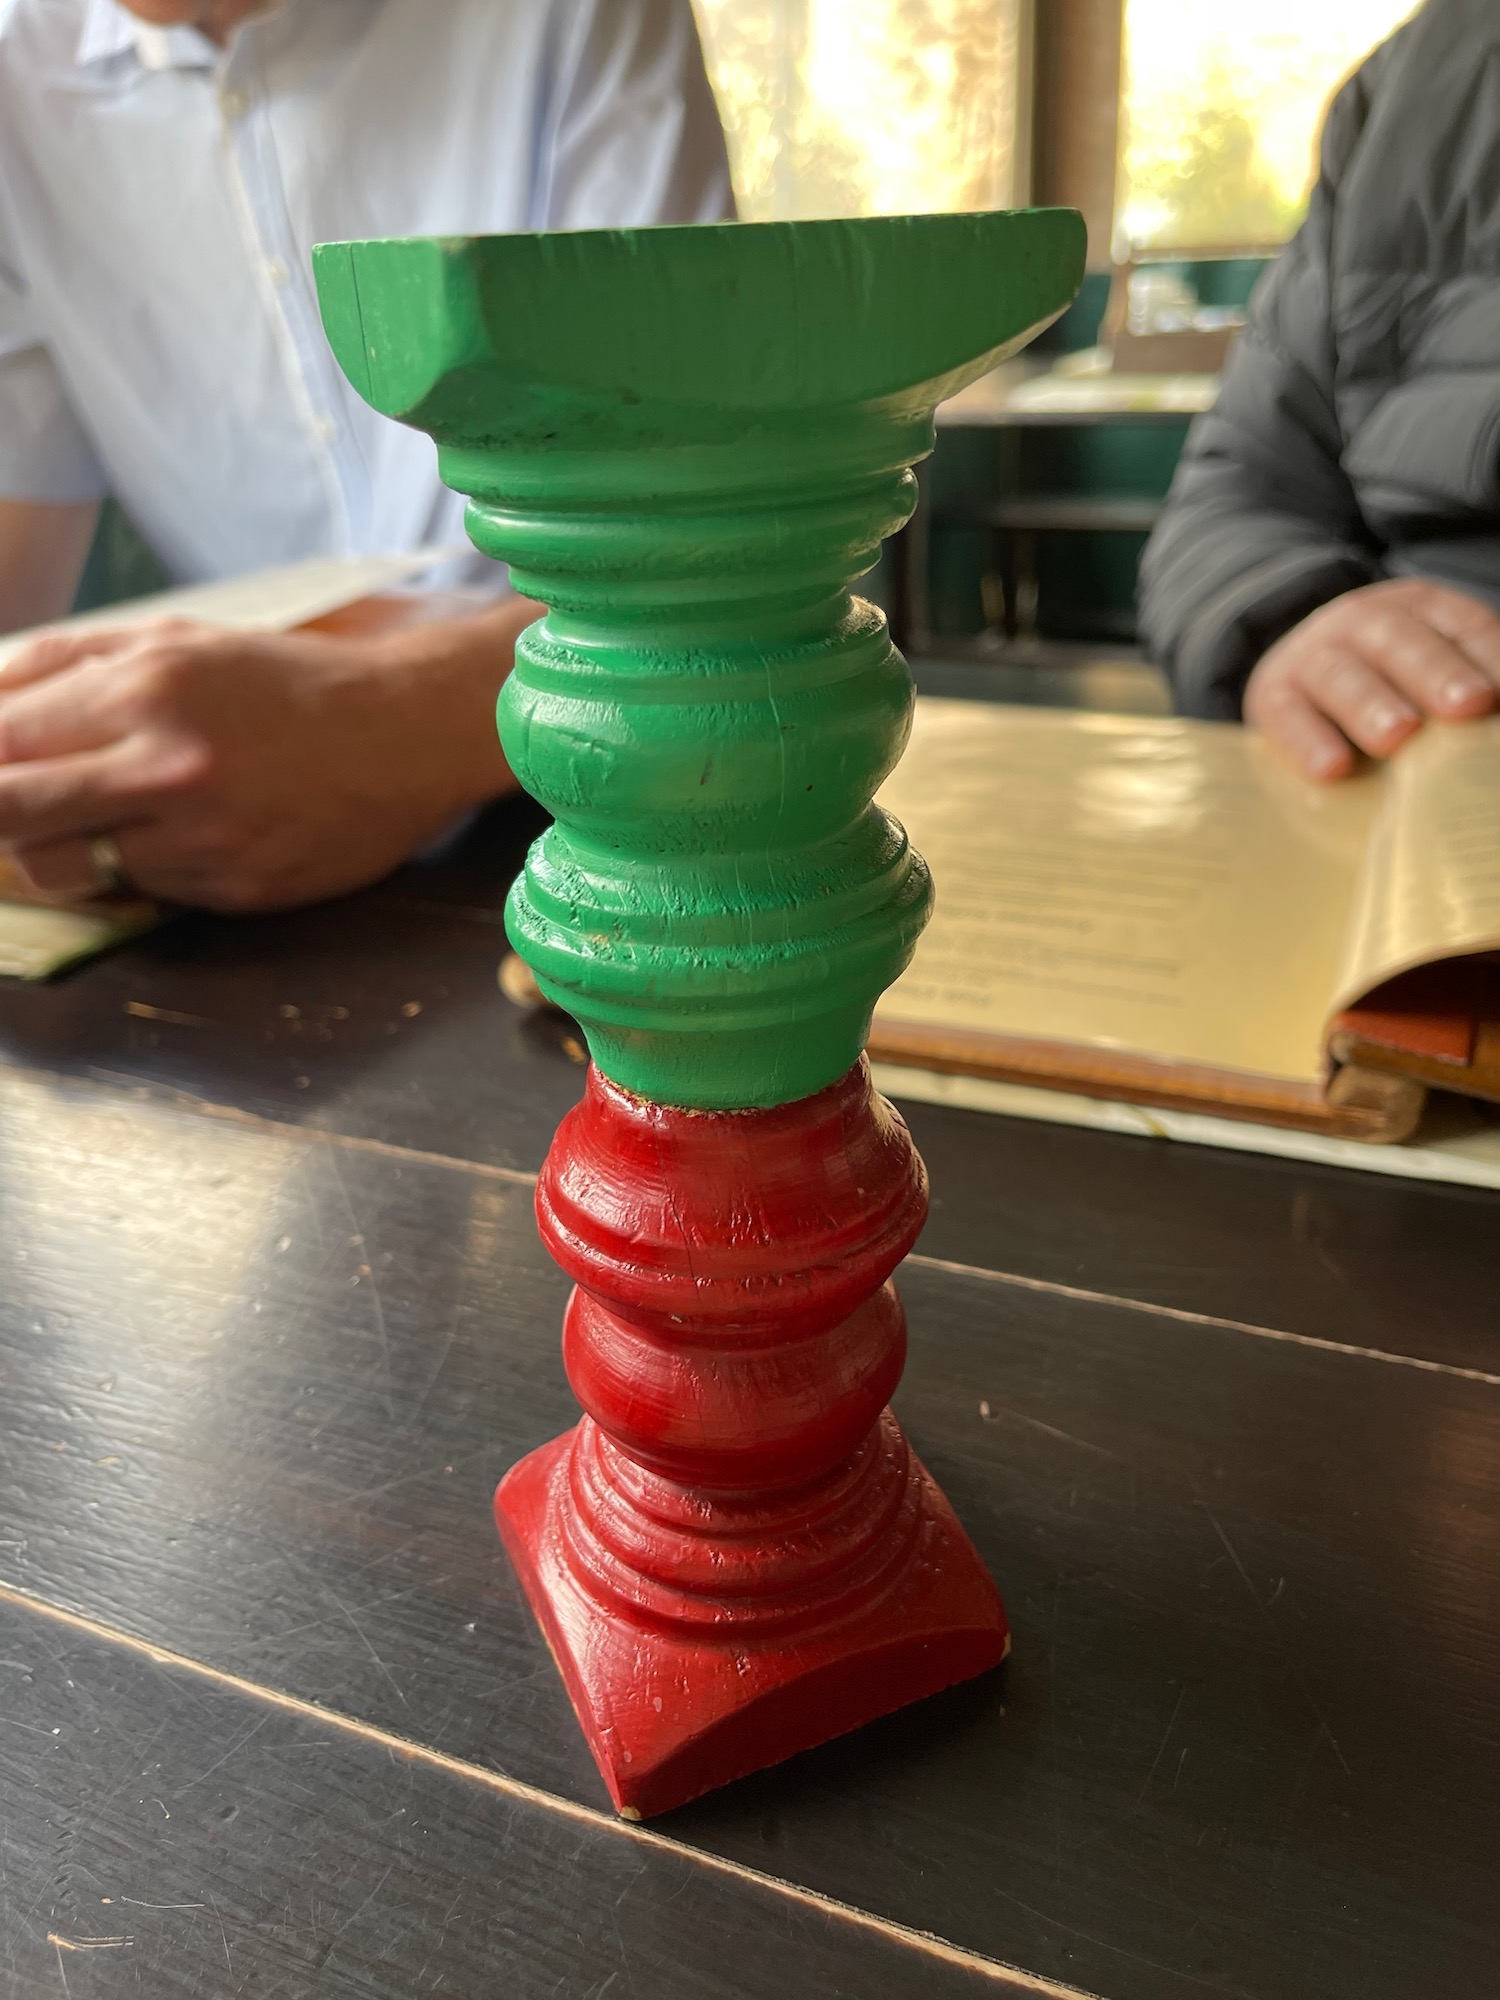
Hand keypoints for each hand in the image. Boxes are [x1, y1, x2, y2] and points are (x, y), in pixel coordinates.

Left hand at [0, 600, 536, 910]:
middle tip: (6, 806)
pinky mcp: (232, 888)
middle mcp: (167, 766)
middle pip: (7, 811)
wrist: (405, 735)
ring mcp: (201, 837)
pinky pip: (137, 890)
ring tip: (90, 819)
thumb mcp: (177, 638)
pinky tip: (173, 834)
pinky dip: (132, 867)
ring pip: (59, 867)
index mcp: (145, 688)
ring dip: (51, 848)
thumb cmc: (286, 682)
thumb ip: (68, 663)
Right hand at [1244, 578, 1499, 779]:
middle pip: (1400, 641)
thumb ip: (1459, 696)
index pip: (1462, 624)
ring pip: (1340, 674)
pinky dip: (1308, 741)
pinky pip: (1287, 715)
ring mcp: (1311, 656)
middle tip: (1468, 705)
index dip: (1487, 655)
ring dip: (1371, 705)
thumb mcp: (1424, 672)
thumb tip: (1495, 721)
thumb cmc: (1381, 685)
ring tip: (1399, 736)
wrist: (1293, 674)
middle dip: (1435, 673)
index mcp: (1417, 609)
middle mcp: (1361, 622)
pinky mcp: (1271, 695)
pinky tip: (1333, 768)